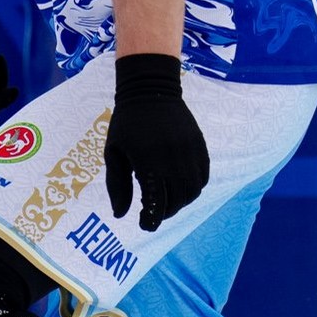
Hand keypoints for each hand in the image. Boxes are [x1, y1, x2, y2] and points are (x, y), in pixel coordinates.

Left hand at [104, 53, 207, 231]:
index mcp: (149, 162)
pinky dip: (194, 189)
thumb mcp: (114, 153)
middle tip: (152, 216)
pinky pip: (203, 176)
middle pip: (176, 200)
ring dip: (180, 203)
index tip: (143, 225)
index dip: (151, 219)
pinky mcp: (201, 147)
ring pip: (193, 191)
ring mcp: (190, 153)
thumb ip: (117, 185)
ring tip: (166, 204)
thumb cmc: (125, 124)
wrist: (151, 91)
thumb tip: (120, 214)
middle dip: (164, 213)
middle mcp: (173, 160)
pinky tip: (181, 189)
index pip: (156, 203)